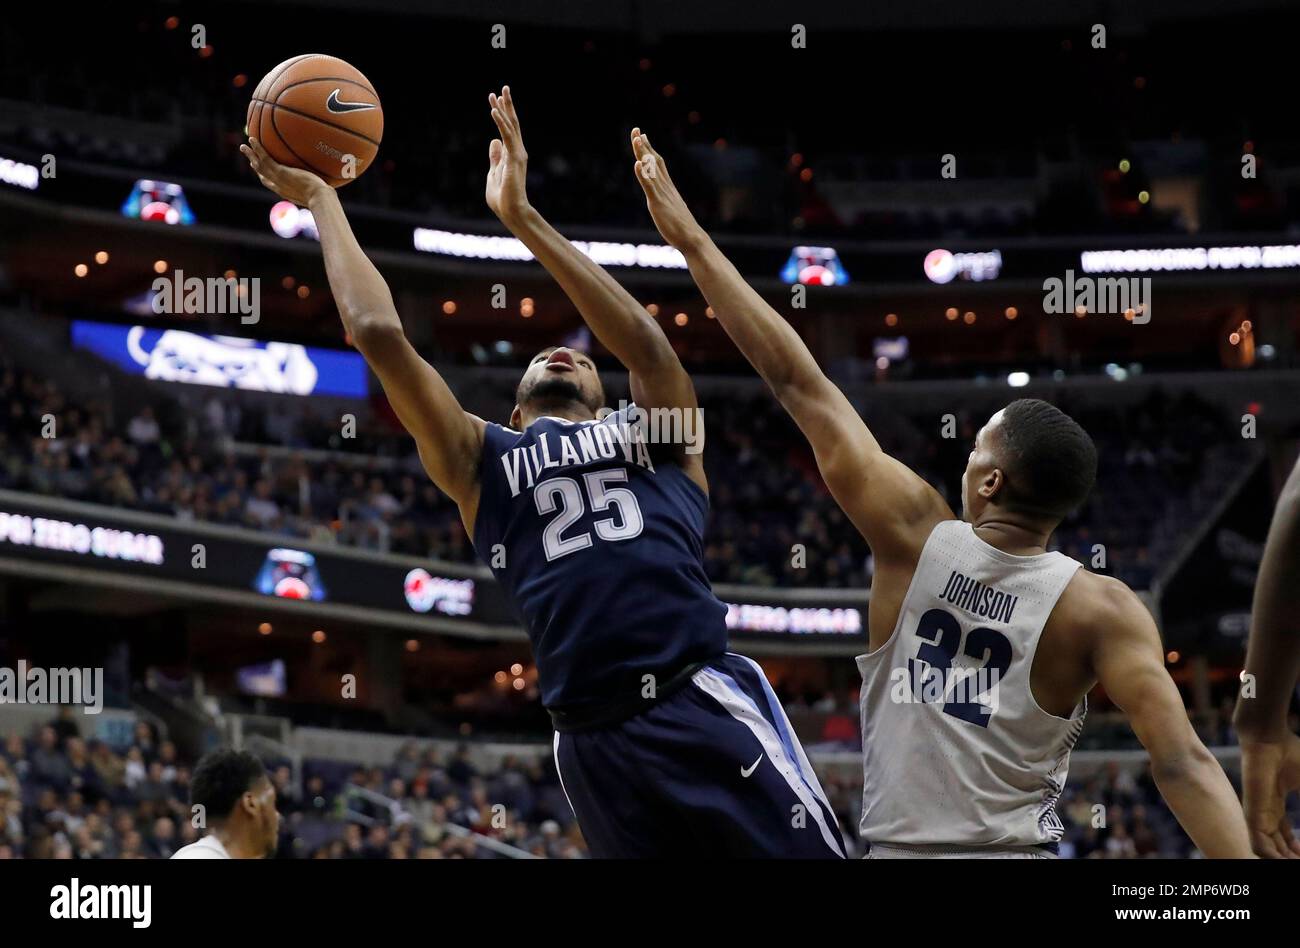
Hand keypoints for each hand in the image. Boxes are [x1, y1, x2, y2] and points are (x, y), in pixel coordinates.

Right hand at [240, 138, 331, 207]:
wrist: (320, 199)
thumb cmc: (323, 198)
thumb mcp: (317, 192)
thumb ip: (316, 186)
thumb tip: (327, 183)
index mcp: (284, 191)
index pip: (270, 183)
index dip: (263, 175)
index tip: (259, 169)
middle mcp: (278, 186)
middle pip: (261, 173)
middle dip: (254, 164)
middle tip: (248, 157)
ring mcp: (278, 179)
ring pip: (259, 165)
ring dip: (250, 155)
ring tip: (243, 146)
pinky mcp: (280, 172)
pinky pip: (265, 158)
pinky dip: (258, 149)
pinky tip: (252, 139)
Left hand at [486, 85, 530, 224]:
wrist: (511, 212)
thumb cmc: (502, 199)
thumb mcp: (493, 173)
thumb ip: (495, 157)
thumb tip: (493, 140)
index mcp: (512, 155)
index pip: (508, 130)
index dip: (502, 114)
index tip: (495, 100)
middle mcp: (517, 152)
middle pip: (512, 123)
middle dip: (507, 105)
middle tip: (503, 87)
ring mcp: (517, 154)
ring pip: (510, 126)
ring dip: (503, 109)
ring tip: (497, 93)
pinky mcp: (514, 158)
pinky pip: (507, 136)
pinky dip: (500, 123)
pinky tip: (494, 111)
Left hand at [631, 128, 706, 252]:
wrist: (692, 238)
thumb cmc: (682, 228)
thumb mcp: (672, 209)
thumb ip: (667, 201)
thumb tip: (665, 201)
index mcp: (667, 187)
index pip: (657, 164)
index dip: (649, 149)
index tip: (642, 136)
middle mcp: (665, 186)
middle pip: (653, 161)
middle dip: (643, 145)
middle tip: (636, 130)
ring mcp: (662, 194)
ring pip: (651, 169)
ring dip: (643, 153)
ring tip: (637, 138)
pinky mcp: (658, 203)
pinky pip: (649, 186)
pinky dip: (643, 174)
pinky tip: (637, 164)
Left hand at [1238, 731, 1299, 857]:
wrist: (1268, 738)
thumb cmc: (1290, 755)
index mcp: (1275, 805)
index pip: (1283, 835)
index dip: (1294, 848)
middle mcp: (1264, 812)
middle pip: (1275, 845)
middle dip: (1289, 856)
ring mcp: (1256, 813)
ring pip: (1266, 849)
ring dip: (1282, 860)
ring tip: (1296, 863)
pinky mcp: (1251, 812)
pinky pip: (1258, 844)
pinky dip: (1272, 857)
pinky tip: (1286, 861)